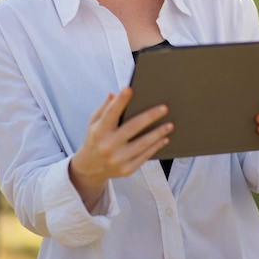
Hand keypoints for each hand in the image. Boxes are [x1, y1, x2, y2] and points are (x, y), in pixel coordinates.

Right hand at [69, 87, 171, 209]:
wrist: (89, 169)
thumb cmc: (95, 139)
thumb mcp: (93, 123)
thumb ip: (104, 108)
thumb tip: (114, 94)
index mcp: (98, 131)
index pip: (110, 113)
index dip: (120, 101)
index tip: (129, 89)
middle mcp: (107, 146)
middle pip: (132, 128)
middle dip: (149, 117)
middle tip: (164, 108)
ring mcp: (117, 159)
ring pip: (142, 144)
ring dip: (158, 134)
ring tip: (169, 125)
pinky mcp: (126, 170)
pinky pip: (144, 157)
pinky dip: (155, 147)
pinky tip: (164, 139)